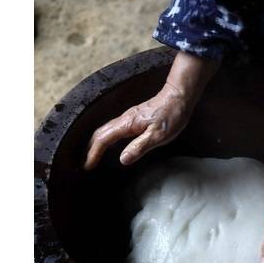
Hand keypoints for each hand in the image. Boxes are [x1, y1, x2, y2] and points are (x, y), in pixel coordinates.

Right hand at [84, 51, 220, 169]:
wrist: (179, 96)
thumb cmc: (171, 115)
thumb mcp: (158, 135)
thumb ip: (139, 147)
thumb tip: (122, 159)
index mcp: (127, 124)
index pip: (103, 139)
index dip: (93, 153)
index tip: (87, 166)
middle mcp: (124, 119)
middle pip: (99, 133)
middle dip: (89, 148)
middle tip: (84, 164)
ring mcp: (128, 118)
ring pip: (105, 130)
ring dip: (95, 143)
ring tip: (91, 156)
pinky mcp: (133, 118)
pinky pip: (113, 128)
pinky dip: (105, 138)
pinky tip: (108, 144)